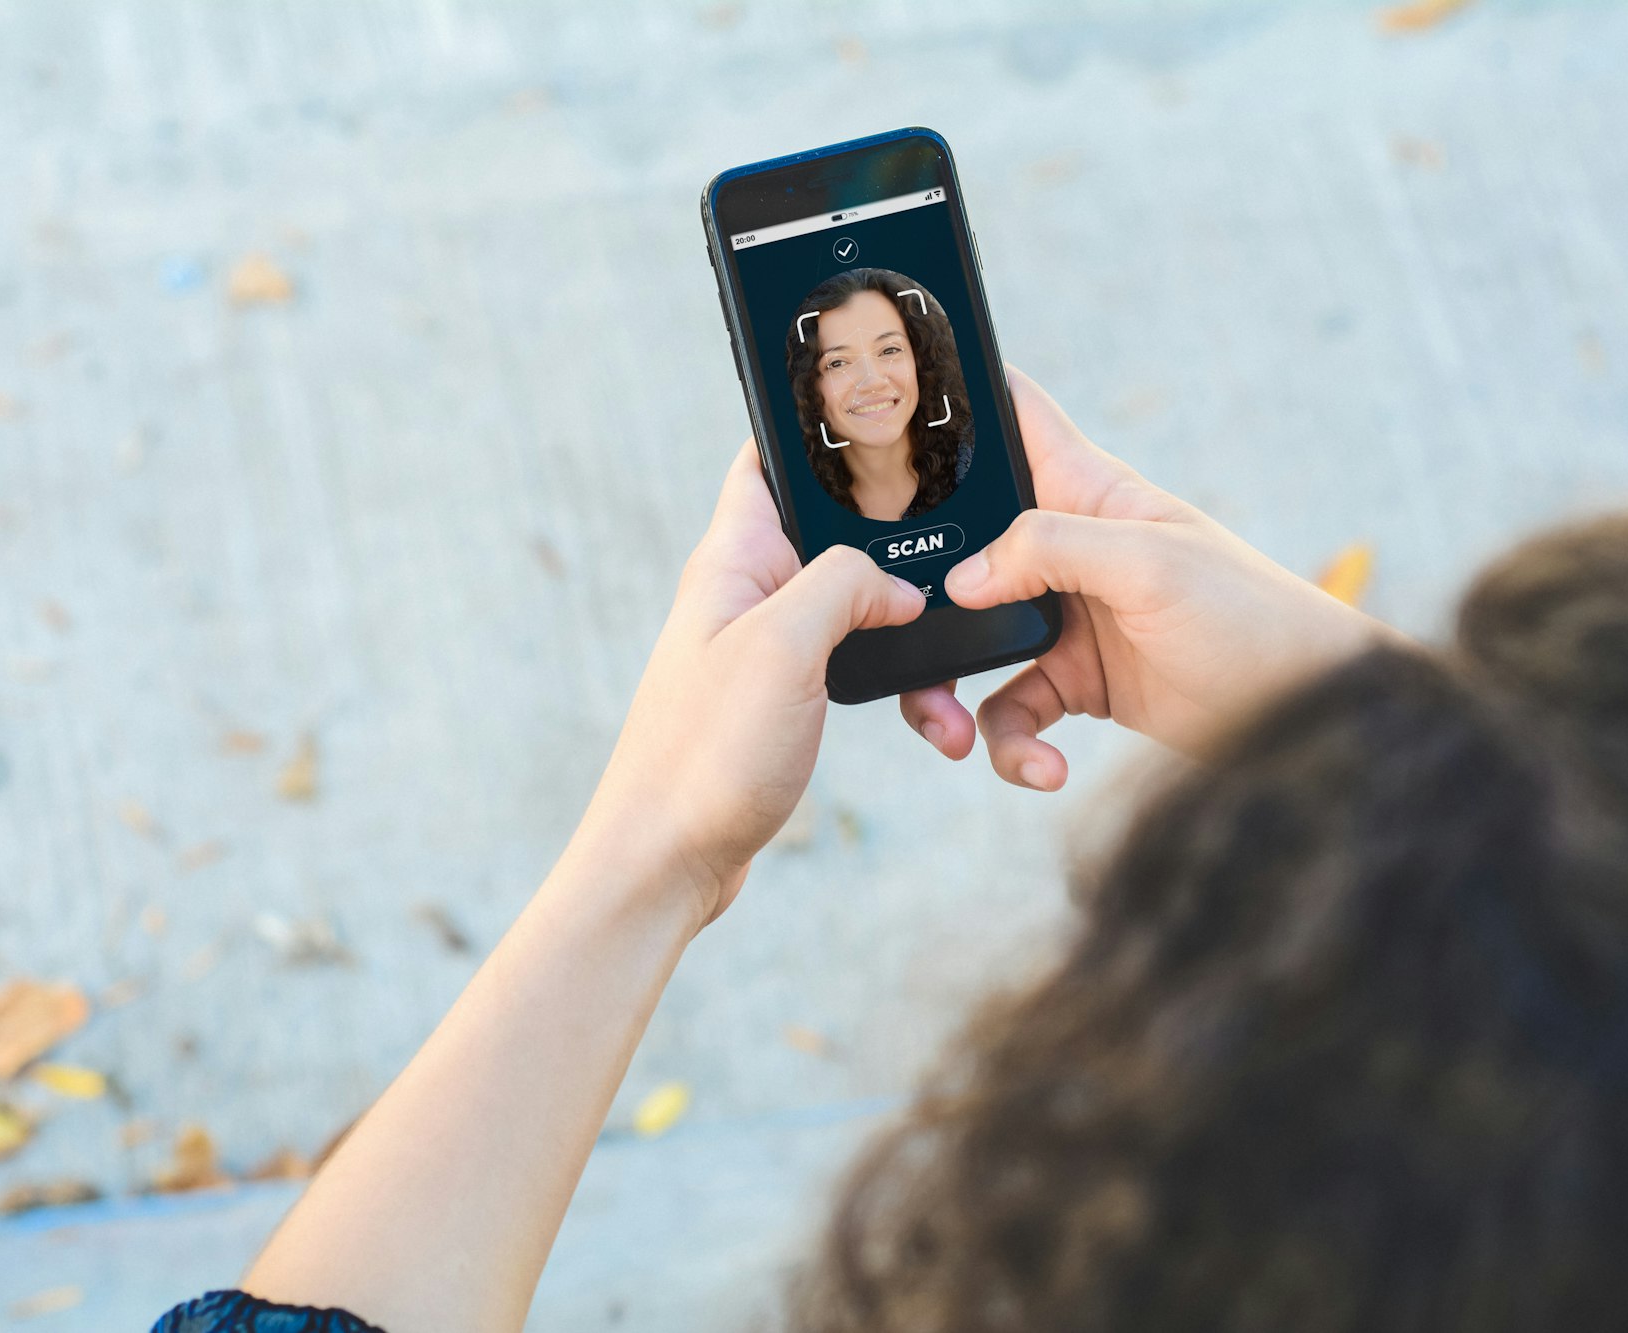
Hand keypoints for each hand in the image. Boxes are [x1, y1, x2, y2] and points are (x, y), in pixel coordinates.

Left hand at [575, 440, 926, 929]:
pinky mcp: (782, 701)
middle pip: (833, 531)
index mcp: (733, 559)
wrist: (667, 861)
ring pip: (856, 608)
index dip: (819, 427)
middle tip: (960, 540)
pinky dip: (897, 685)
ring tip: (949, 660)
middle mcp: (745, 594)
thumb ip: (843, 584)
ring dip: (907, 629)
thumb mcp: (782, 645)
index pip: (770, 458)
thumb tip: (898, 585)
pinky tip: (929, 715)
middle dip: (898, 536)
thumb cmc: (704, 753)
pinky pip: (854, 668)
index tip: (885, 409)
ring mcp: (763, 648)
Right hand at [901, 367, 1396, 785]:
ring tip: (954, 737)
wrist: (1308, 718)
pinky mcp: (1076, 684)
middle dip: (919, 589)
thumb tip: (964, 578)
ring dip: (948, 694)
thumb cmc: (1251, 617)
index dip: (957, 398)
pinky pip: (1011, 712)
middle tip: (890, 625)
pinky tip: (1042, 768)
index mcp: (1088, 491)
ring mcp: (1067, 618)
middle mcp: (1067, 549)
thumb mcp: (1151, 565)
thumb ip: (1052, 549)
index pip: (1013, 417)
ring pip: (969, 642)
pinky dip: (1012, 746)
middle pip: (963, 547)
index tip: (887, 405)